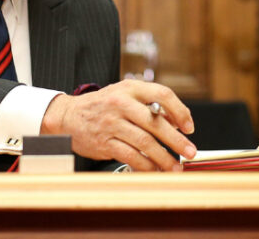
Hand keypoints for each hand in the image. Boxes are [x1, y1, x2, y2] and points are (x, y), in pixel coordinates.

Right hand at [41, 80, 195, 171]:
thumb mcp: (124, 94)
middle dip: (177, 140)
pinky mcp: (104, 142)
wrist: (68, 116)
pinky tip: (155, 170)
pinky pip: (130, 156)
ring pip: (145, 142)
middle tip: (190, 152)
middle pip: (156, 122)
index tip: (189, 127)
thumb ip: (149, 104)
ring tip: (175, 166)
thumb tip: (176, 124)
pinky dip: (146, 166)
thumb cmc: (102, 105)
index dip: (180, 111)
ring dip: (164, 157)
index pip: (162, 94)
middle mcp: (121, 104)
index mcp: (130, 88)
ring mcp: (112, 124)